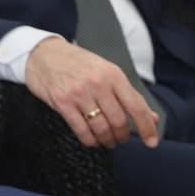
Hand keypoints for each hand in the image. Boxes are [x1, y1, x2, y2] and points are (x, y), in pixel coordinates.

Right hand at [24, 37, 160, 148]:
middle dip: (122, 135)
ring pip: (101, 128)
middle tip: (121, 138)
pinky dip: (90, 140)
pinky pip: (81, 130)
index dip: (147, 128)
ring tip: (107, 141)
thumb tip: (151, 118)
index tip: (152, 142)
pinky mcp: (62, 102)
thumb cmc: (77, 63)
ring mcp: (79, 93)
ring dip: (107, 140)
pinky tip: (92, 140)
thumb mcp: (106, 71)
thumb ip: (128, 95)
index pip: (136, 106)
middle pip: (119, 121)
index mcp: (113, 75)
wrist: (43, 53)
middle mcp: (97, 84)